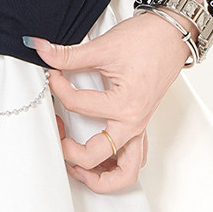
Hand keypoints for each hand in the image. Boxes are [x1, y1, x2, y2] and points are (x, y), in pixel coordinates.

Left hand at [28, 12, 192, 193]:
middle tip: (56, 130)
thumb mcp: (104, 47)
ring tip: (75, 165)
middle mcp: (133, 123)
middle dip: (69, 150)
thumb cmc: (147, 41)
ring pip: (123, 173)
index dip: (58, 87)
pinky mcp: (141, 126)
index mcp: (124, 106)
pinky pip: (132, 159)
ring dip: (99, 176)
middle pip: (95, 156)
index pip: (77, 105)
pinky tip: (98, 158)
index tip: (52, 74)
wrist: (171, 35)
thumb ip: (68, 54)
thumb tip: (41, 50)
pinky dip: (115, 167)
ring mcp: (139, 128)